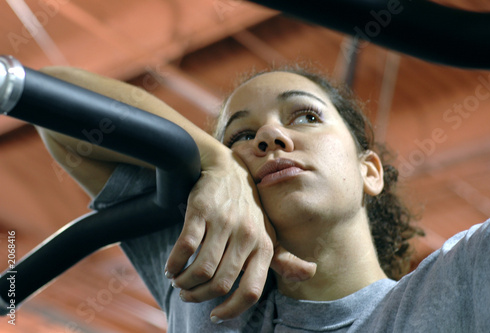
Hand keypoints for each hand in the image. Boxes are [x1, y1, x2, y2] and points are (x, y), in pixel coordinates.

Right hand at [164, 153, 315, 321]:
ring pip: (202, 269)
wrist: (229, 170)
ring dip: (185, 282)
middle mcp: (246, 235)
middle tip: (189, 295)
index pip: (251, 290)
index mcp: (264, 245)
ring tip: (179, 282)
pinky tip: (172, 267)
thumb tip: (311, 273)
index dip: (231, 309)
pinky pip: (185, 247)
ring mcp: (223, 222)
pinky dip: (174, 263)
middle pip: (220, 283)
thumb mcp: (269, 233)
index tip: (215, 315)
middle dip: (200, 296)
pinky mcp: (201, 211)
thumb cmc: (249, 210)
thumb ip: (284, 259)